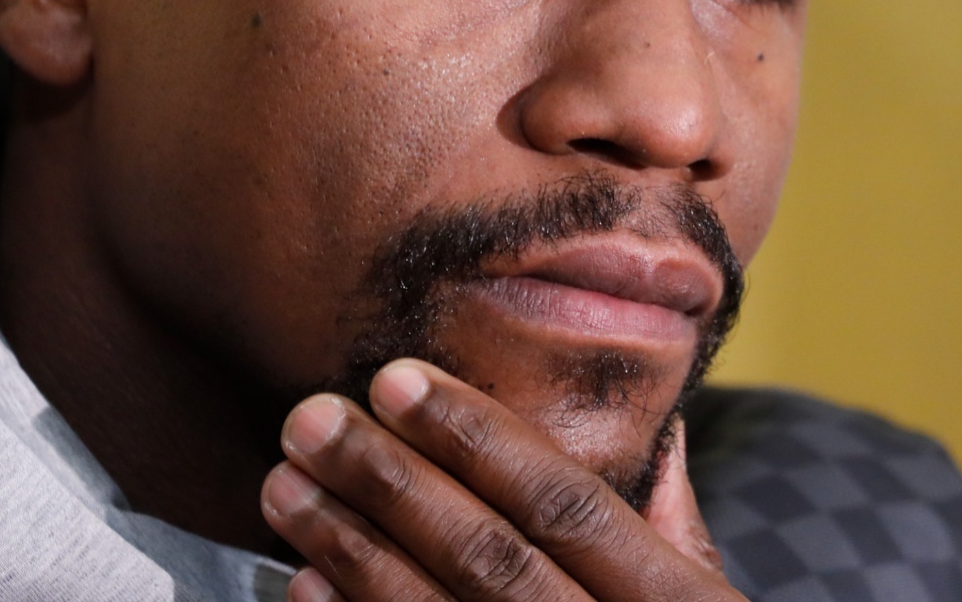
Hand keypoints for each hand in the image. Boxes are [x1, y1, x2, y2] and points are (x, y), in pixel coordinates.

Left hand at [260, 359, 744, 601]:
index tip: (398, 380)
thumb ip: (676, 527)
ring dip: (353, 548)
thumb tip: (656, 422)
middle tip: (311, 419)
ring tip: (286, 486)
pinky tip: (306, 586)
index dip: (479, 439)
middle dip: (392, 481)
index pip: (566, 504)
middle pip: (488, 557)